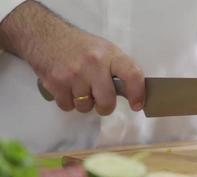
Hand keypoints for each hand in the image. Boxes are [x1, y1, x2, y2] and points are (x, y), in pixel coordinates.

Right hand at [0, 1, 144, 114]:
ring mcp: (74, 74)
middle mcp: (93, 64)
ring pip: (86, 107)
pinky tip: (67, 88)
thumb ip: (117, 69)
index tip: (137, 105)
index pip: (132, 74)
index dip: (138, 93)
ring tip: (80, 88)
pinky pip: (68, 106)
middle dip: (105, 106)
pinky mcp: (56, 83)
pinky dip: (68, 102)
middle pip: (107, 102)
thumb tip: (131, 93)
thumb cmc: (80, 46)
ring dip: (84, 103)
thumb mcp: (104, 49)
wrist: (46, 36)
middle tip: (102, 100)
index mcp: (110, 54)